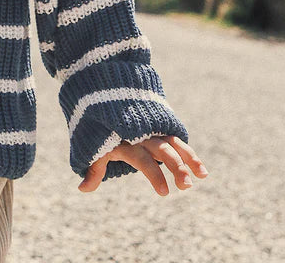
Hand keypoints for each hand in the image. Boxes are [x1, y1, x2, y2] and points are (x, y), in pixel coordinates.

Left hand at [78, 135, 207, 195]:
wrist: (102, 92)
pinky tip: (200, 168)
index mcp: (126, 142)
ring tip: (203, 175)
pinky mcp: (160, 125)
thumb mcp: (93, 146)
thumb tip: (82, 189)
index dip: (153, 175)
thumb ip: (94, 169)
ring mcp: (152, 128)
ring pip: (174, 142)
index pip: (143, 160)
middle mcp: (142, 134)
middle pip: (163, 150)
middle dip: (176, 167)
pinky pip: (176, 137)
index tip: (165, 192)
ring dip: (189, 158)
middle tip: (186, 186)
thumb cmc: (98, 127)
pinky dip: (188, 150)